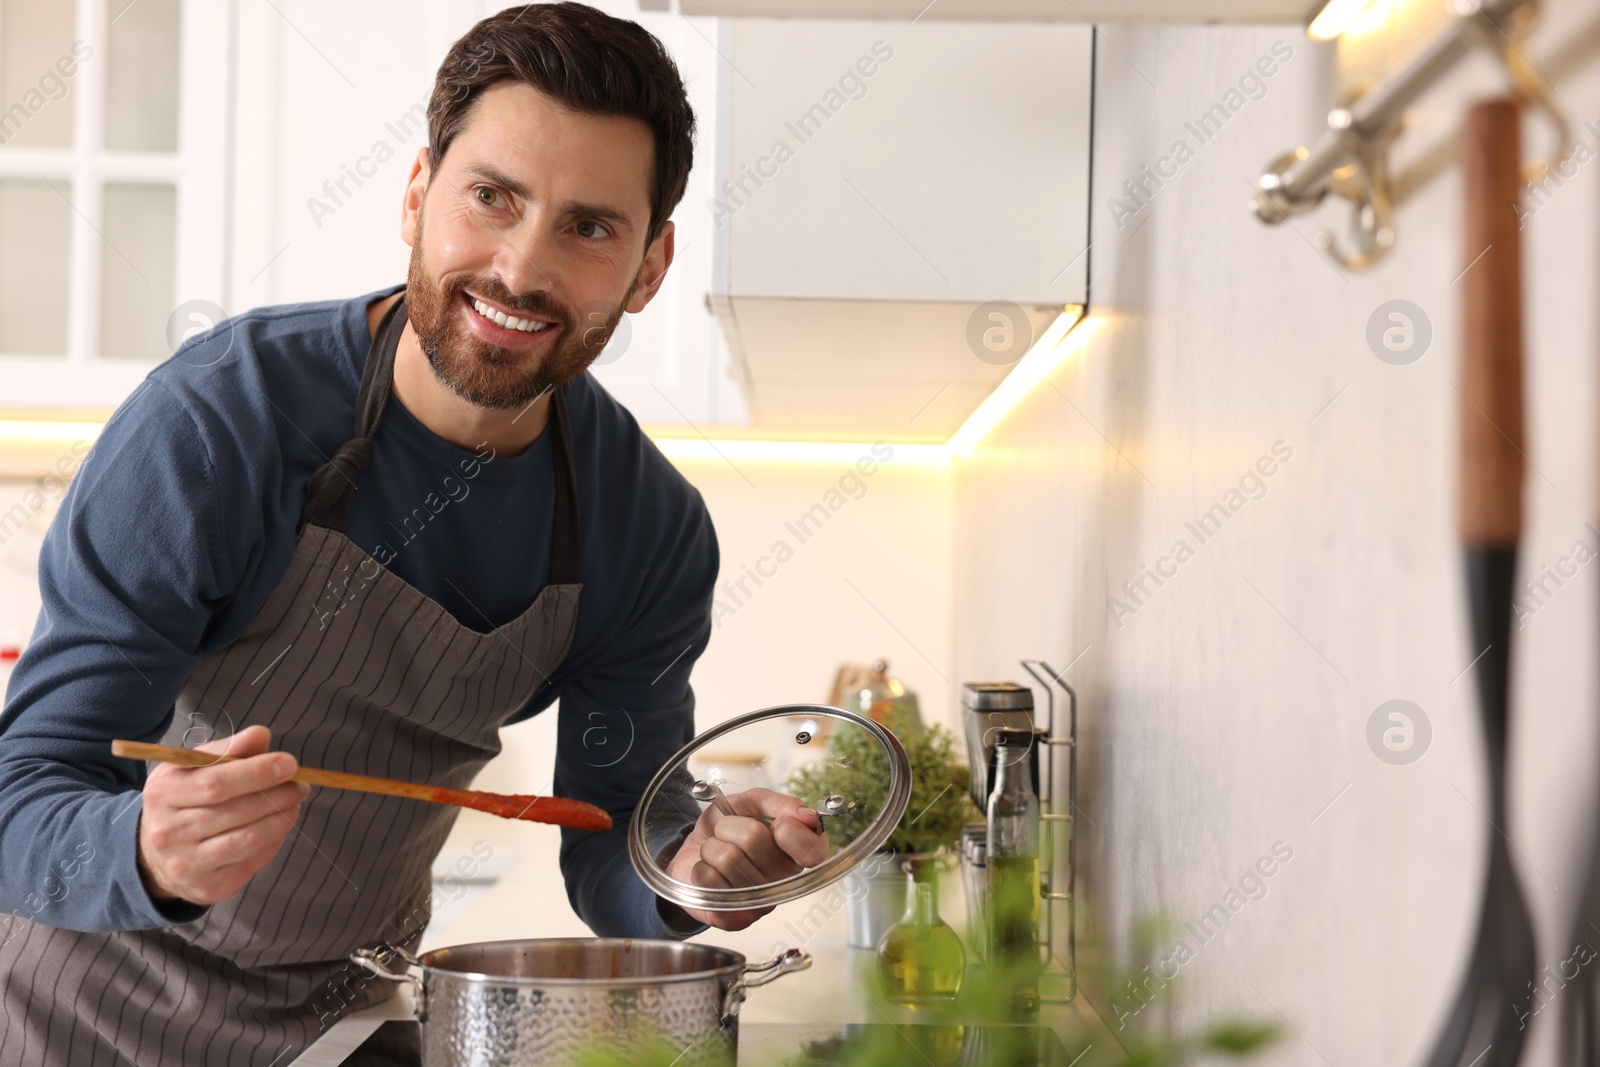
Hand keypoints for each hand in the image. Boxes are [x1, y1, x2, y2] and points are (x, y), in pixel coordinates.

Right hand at [136, 725, 310, 906]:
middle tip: (300, 784)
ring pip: (249, 839)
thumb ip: (228, 749)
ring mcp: (187, 864)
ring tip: (294, 802)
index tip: (289, 763)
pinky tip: (279, 823)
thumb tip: (261, 736)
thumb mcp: (193, 767)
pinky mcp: (209, 887)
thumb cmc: (184, 798)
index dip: (257, 773)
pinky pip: (254, 860)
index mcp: (162, 794)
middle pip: (235, 812)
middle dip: (277, 794)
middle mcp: (168, 833)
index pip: (215, 784)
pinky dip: (275, 839)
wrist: (155, 853)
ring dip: (282, 817)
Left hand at [664, 787, 829, 930]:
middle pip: (754, 839)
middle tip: (730, 833)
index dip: (791, 832)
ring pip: (727, 858)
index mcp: (797, 854)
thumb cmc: (728, 827)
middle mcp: (784, 882)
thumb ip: (781, 804)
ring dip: (713, 847)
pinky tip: (710, 872)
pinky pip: (708, 879)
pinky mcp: (734, 919)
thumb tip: (808, 817)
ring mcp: (760, 904)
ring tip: (717, 852)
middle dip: (731, 827)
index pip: (813, 851)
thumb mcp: (753, 803)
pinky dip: (701, 868)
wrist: (694, 850)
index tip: (777, 823)